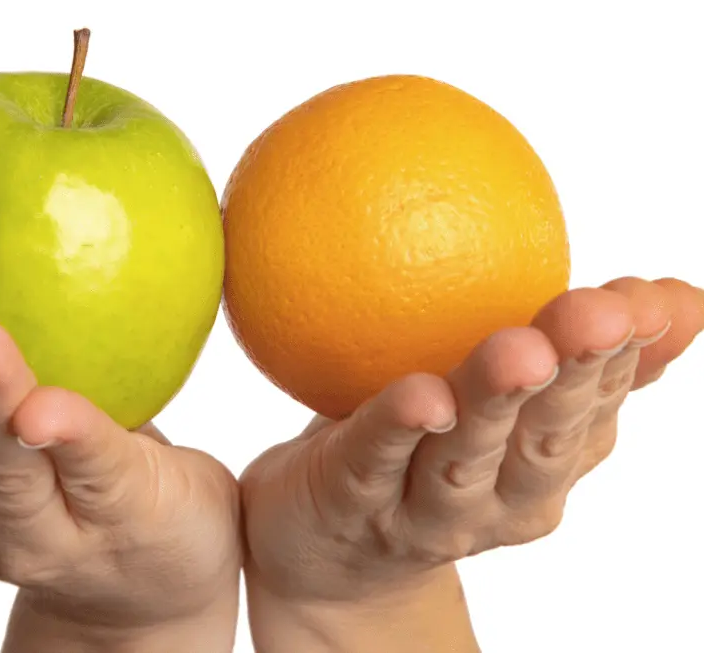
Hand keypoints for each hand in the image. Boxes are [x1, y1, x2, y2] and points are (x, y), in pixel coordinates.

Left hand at [240, 277, 703, 651]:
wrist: (330, 550)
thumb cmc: (424, 451)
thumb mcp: (507, 402)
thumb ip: (576, 354)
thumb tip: (680, 295)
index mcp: (545, 464)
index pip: (597, 403)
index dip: (625, 352)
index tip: (642, 300)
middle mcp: (499, 499)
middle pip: (543, 438)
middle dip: (574, 376)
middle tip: (596, 315)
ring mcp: (427, 513)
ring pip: (465, 455)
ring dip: (494, 402)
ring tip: (519, 350)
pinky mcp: (355, 506)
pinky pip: (376, 461)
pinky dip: (398, 428)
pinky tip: (420, 396)